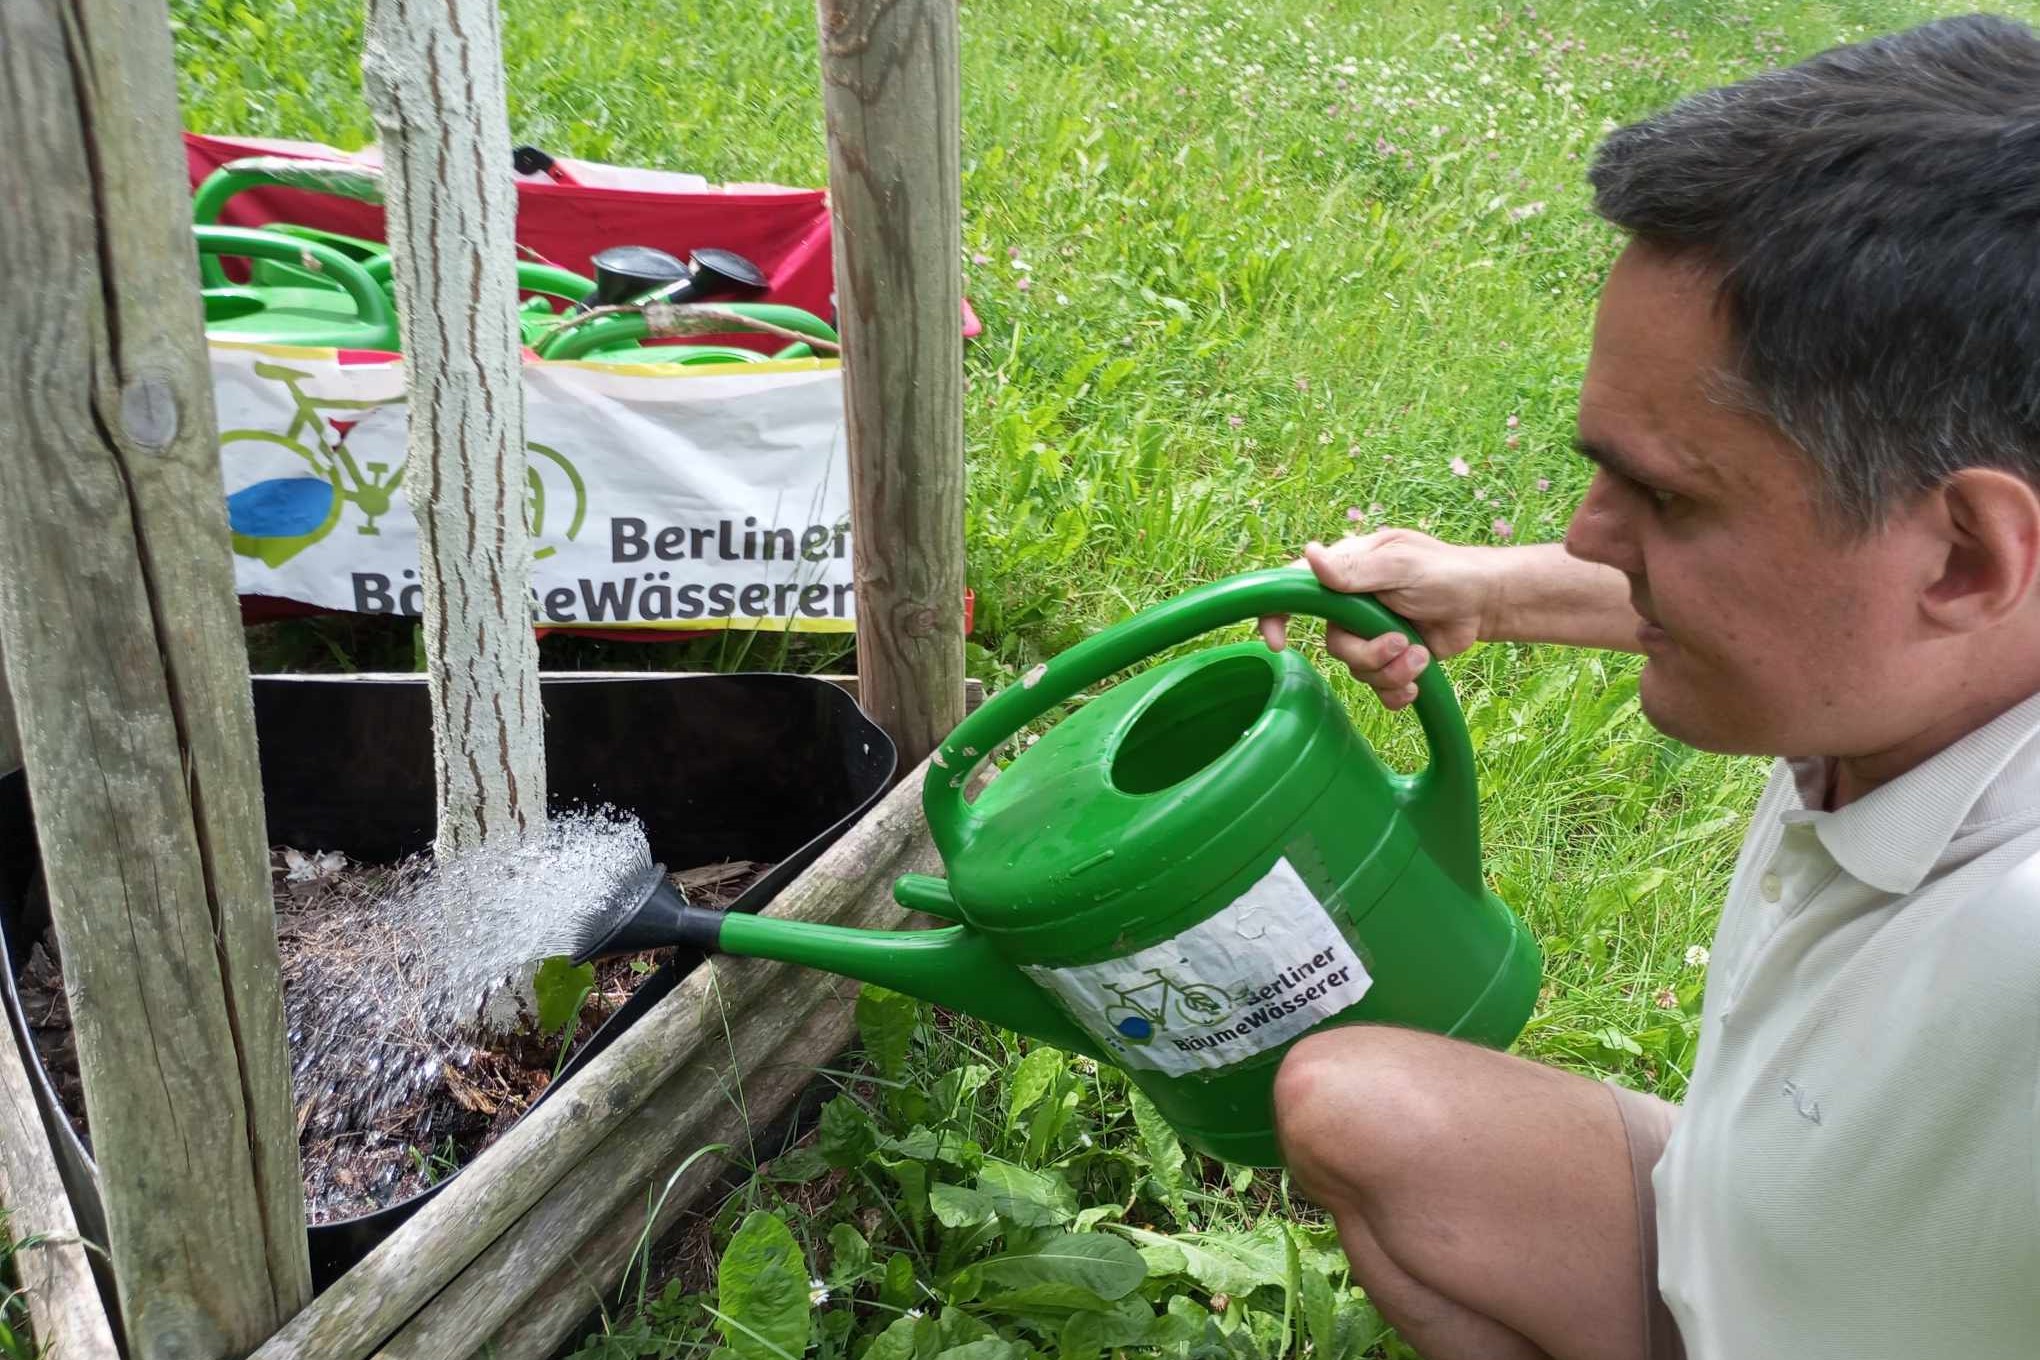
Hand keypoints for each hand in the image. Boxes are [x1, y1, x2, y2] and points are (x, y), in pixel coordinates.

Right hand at [1257, 529, 1497, 709]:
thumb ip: (1355, 570)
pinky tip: (1416, 686)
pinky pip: (1377, 688)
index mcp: (1346, 572)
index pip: (1296, 589)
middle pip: (1334, 645)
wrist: (1484, 603)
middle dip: (1369, 654)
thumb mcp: (1401, 566)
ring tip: (1421, 656)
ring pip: (1357, 670)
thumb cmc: (1446, 572)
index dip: (1276, 614)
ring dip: (1391, 672)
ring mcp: (1369, 635)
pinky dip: (1396, 692)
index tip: (1277, 642)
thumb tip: (1309, 555)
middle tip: (1402, 643)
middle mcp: (1350, 606)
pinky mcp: (1390, 660)